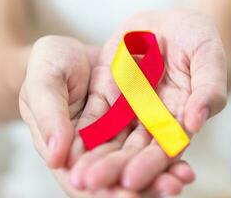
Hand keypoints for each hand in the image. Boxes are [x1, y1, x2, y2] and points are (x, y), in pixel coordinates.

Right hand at [19, 35, 195, 196]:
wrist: (73, 48)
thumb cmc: (50, 64)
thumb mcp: (44, 83)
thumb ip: (49, 117)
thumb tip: (56, 159)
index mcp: (65, 147)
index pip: (82, 177)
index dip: (104, 189)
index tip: (126, 195)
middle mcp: (94, 148)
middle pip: (117, 175)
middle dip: (143, 186)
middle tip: (168, 189)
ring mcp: (117, 135)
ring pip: (138, 160)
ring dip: (161, 174)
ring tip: (182, 179)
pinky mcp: (136, 119)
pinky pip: (153, 137)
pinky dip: (167, 148)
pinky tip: (186, 160)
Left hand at [70, 9, 226, 191]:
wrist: (168, 19)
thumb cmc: (195, 35)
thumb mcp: (208, 55)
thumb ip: (209, 88)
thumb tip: (196, 123)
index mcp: (180, 117)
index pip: (165, 148)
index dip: (150, 165)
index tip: (131, 180)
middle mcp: (152, 120)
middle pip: (133, 150)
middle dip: (113, 169)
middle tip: (91, 184)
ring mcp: (128, 108)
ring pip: (110, 140)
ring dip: (94, 159)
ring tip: (78, 176)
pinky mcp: (106, 93)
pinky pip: (93, 116)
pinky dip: (82, 133)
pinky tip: (68, 149)